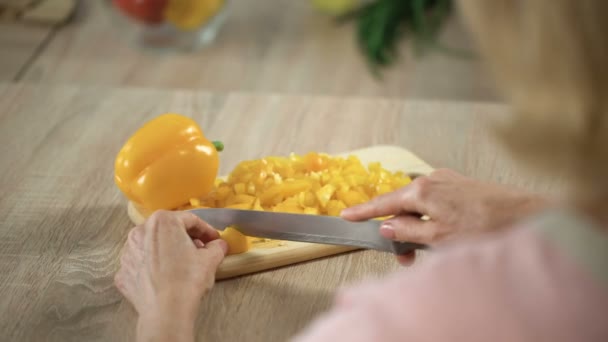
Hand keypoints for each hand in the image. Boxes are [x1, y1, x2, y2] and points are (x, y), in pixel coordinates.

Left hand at [114, 210, 227, 341]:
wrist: (166, 310)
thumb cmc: (188, 278)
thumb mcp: (211, 259)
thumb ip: (217, 246)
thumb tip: (219, 245)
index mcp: (163, 221)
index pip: (190, 220)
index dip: (206, 230)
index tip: (214, 239)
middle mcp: (141, 231)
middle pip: (168, 230)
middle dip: (185, 239)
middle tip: (200, 250)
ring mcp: (128, 252)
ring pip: (152, 246)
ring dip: (167, 251)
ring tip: (181, 265)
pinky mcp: (123, 272)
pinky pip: (141, 264)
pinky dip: (152, 268)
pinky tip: (164, 278)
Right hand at [341, 169, 547, 263]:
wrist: (526, 215)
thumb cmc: (485, 226)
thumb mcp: (439, 236)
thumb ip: (408, 231)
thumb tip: (386, 226)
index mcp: (422, 190)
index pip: (383, 203)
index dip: (364, 212)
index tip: (346, 216)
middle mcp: (432, 179)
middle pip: (402, 206)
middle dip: (399, 230)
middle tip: (406, 257)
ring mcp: (447, 180)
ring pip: (419, 206)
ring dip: (417, 227)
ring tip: (428, 250)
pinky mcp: (460, 185)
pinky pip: (434, 202)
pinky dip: (430, 219)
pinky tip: (441, 234)